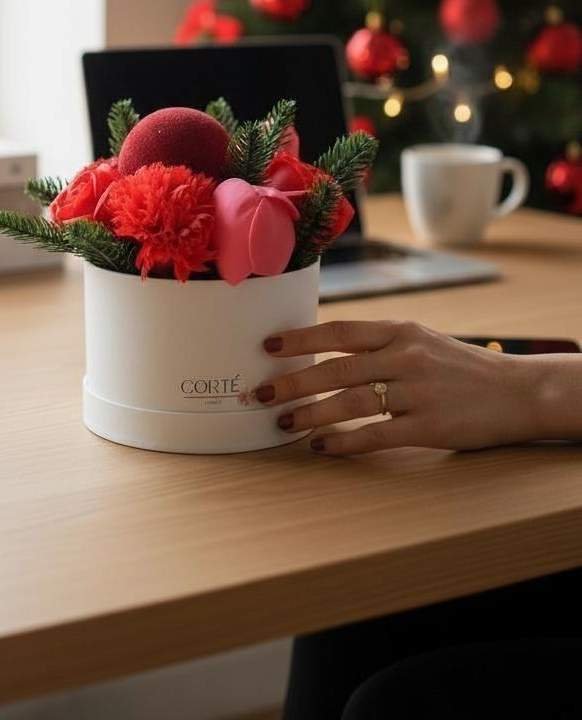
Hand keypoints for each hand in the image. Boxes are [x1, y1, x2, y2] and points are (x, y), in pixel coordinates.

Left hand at [257, 319, 552, 455]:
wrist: (517, 391)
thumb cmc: (461, 367)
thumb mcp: (421, 341)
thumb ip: (379, 345)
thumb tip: (324, 351)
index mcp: (401, 331)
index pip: (340, 331)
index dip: (301, 338)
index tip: (268, 345)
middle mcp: (406, 357)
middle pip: (336, 369)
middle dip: (293, 382)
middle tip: (261, 394)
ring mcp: (417, 392)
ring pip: (351, 403)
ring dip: (311, 414)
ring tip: (284, 424)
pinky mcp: (429, 427)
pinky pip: (376, 435)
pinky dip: (345, 442)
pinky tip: (324, 447)